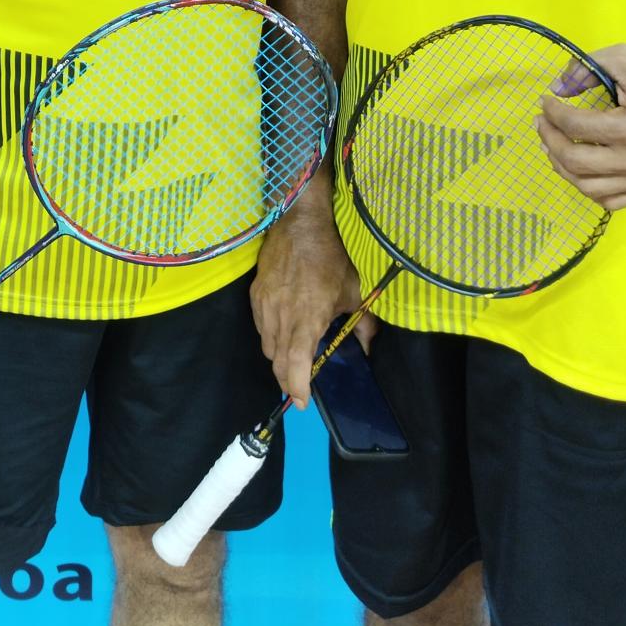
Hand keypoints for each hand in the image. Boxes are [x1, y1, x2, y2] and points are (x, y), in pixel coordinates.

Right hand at [252, 198, 368, 409]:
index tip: (303, 402)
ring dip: (278, 360)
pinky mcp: (255, 293)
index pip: (295, 363)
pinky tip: (281, 333)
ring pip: (267, 346)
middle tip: (298, 388)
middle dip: (287, 381)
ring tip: (291, 362)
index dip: (298, 387)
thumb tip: (370, 349)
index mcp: (308, 318)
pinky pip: (260, 327)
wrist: (299, 222)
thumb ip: (363, 323)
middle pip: (277, 362)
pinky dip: (270, 338)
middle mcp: (282, 315)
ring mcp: (265, 304)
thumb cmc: (331, 257)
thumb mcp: (354, 290)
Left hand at [539, 44, 625, 212]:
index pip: (577, 127)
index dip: (553, 113)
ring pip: (588, 187)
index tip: (546, 101)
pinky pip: (608, 200)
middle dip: (550, 140)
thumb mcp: (624, 59)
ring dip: (561, 165)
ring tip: (552, 144)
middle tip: (543, 123)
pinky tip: (576, 165)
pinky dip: (585, 185)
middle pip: (577, 162)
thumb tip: (556, 88)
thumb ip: (585, 69)